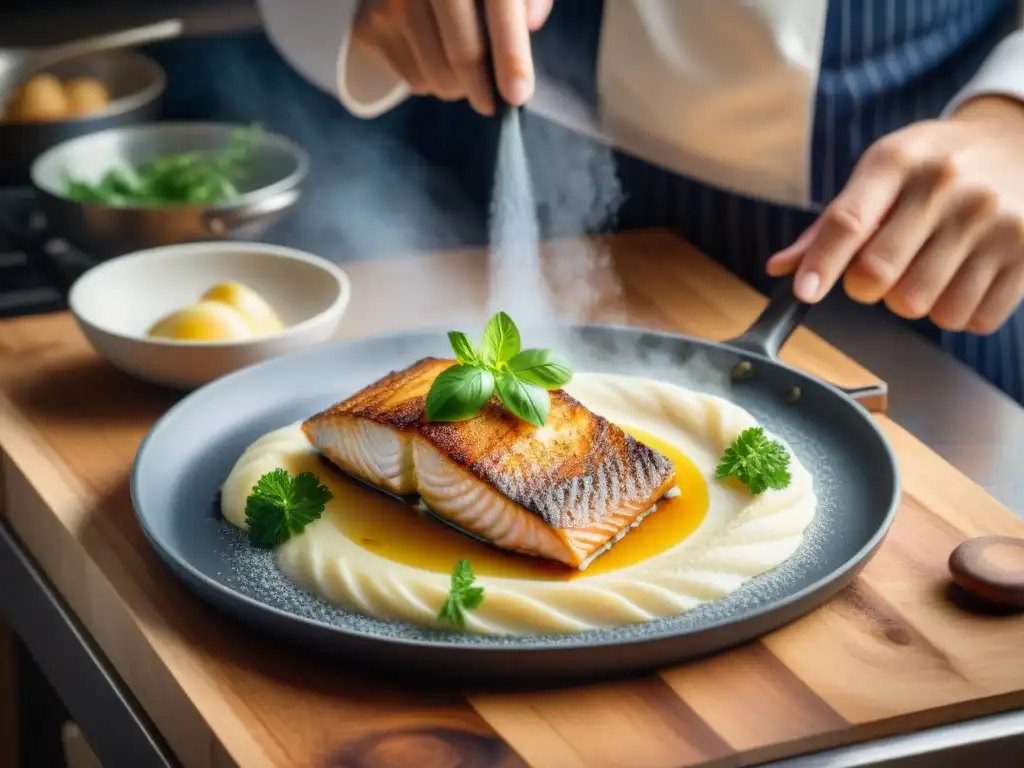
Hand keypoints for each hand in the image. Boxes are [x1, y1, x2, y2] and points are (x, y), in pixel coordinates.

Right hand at [352, 0, 552, 114]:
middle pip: (463, 52)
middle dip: (482, 89)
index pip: (499, 8)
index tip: (518, 95)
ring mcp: (393, 1)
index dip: (511, 55)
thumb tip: (531, 22)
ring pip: (436, 74)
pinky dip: (431, 82)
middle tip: (491, 104)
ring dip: (456, 88)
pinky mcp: (372, 26)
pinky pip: (412, 79)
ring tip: (462, 75)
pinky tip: (434, 61)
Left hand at [766, 95, 1023, 333]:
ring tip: (927, 268)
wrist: (1020, 141)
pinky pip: (970, 319)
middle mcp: (946, 186)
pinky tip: (961, 278)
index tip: (806, 293)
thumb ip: (831, 223)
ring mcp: (992, 220)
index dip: (822, 264)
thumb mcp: (882, 171)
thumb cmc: (934, 164)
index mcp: (898, 160)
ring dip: (914, 302)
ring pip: (922, 306)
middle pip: (879, 275)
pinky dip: (956, 312)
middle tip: (880, 271)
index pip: (849, 221)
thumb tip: (780, 269)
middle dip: (866, 287)